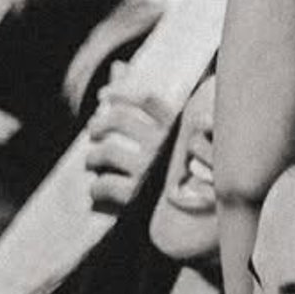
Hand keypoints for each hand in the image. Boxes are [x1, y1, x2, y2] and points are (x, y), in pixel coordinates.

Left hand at [83, 62, 178, 214]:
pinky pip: (103, 185)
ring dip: (91, 157)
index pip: (145, 100)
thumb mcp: (172, 137)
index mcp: (178, 132)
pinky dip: (95, 188)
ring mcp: (149, 172)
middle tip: (94, 133)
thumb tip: (117, 66)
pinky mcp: (137, 197)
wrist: (203, 227)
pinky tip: (96, 192)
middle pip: (117, 122)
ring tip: (91, 162)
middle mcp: (162, 147)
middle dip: (98, 125)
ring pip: (105, 153)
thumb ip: (143, 98)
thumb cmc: (189, 177)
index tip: (105, 96)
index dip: (120, 92)